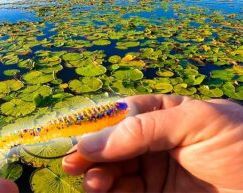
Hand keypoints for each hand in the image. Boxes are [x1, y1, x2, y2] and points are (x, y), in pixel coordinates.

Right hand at [63, 95, 242, 192]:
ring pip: (113, 168)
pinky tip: (99, 188)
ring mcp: (154, 170)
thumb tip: (93, 141)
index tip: (77, 136)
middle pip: (112, 142)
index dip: (98, 124)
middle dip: (91, 151)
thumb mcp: (195, 122)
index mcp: (164, 113)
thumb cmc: (239, 144)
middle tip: (72, 162)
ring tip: (91, 181)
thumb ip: (144, 127)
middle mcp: (154, 140)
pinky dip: (106, 190)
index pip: (122, 113)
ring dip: (96, 173)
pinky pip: (123, 191)